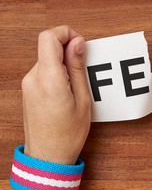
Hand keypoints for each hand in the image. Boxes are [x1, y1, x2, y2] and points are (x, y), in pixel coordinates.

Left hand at [22, 25, 90, 164]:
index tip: (81, 43)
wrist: (48, 156)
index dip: (66, 33)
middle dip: (69, 50)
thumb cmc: (68, 133)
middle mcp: (33, 78)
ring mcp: (28, 84)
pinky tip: (68, 90)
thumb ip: (78, 68)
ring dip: (64, 63)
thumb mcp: (82, 100)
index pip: (49, 38)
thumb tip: (77, 43)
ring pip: (47, 59)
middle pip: (48, 47)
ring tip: (78, 84)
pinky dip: (57, 72)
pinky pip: (44, 71)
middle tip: (86, 69)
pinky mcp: (28, 90)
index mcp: (49, 79)